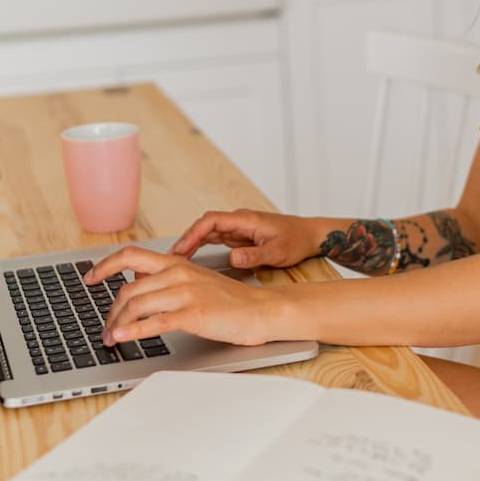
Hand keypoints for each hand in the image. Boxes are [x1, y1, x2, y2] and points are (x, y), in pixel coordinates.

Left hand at [90, 246, 290, 346]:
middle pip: (128, 289)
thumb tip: (138, 281)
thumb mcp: (195, 280)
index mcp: (177, 263)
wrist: (261, 310)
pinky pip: (155, 322)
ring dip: (117, 324)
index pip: (131, 255)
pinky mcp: (193, 315)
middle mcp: (178, 274)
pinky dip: (133, 331)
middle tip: (105, 327)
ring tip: (111, 339)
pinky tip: (122, 338)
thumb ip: (167, 279)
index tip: (89, 278)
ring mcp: (186, 293)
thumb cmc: (230, 300)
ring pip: (136, 305)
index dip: (104, 265)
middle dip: (110, 311)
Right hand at [170, 209, 319, 269]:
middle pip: (204, 226)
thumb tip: (234, 258)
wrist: (309, 236)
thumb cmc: (296, 240)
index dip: (193, 233)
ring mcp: (238, 228)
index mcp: (246, 220)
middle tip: (170, 258)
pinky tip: (191, 258)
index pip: (212, 221)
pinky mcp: (239, 236)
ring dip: (191, 243)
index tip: (181, 248)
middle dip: (186, 239)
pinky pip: (214, 239)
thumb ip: (255, 255)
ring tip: (174, 260)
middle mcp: (239, 221)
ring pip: (207, 232)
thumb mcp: (278, 251)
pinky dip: (200, 246)